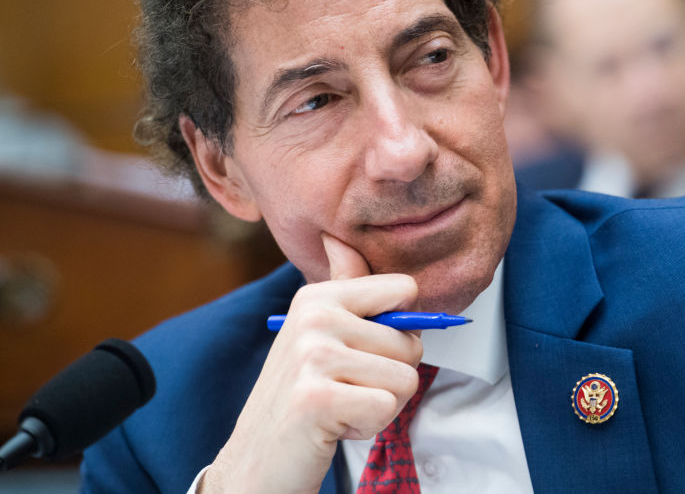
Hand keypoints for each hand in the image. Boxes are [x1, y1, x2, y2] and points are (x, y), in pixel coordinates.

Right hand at [199, 234, 422, 493]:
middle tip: (346, 390)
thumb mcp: (319, 335)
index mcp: (318, 296)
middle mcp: (314, 317)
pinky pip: (387, 406)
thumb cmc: (301, 396)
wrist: (257, 461)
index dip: (402, 329)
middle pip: (411, 341)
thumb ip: (343, 288)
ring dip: (381, 404)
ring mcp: (313, 356)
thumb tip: (339, 239)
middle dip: (390, 378)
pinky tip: (335, 425)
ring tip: (340, 406)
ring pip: (405, 378)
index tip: (366, 350)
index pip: (405, 290)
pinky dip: (369, 425)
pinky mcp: (318, 398)